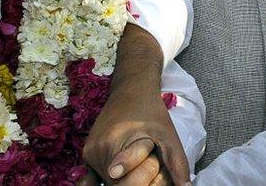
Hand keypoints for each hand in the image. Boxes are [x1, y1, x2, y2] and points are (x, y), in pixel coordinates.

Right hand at [83, 24, 190, 184]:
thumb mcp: (169, 135)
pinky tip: (124, 169)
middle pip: (117, 185)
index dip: (146, 177)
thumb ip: (177, 163)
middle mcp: (97, 153)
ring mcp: (90, 154)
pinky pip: (99, 176)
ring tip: (142, 157)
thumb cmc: (151, 111)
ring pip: (110, 182)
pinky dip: (114, 178)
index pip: (128, 183)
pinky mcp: (88, 154)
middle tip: (151, 161)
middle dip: (138, 180)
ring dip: (128, 178)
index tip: (153, 161)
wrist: (131, 88)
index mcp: (114, 146)